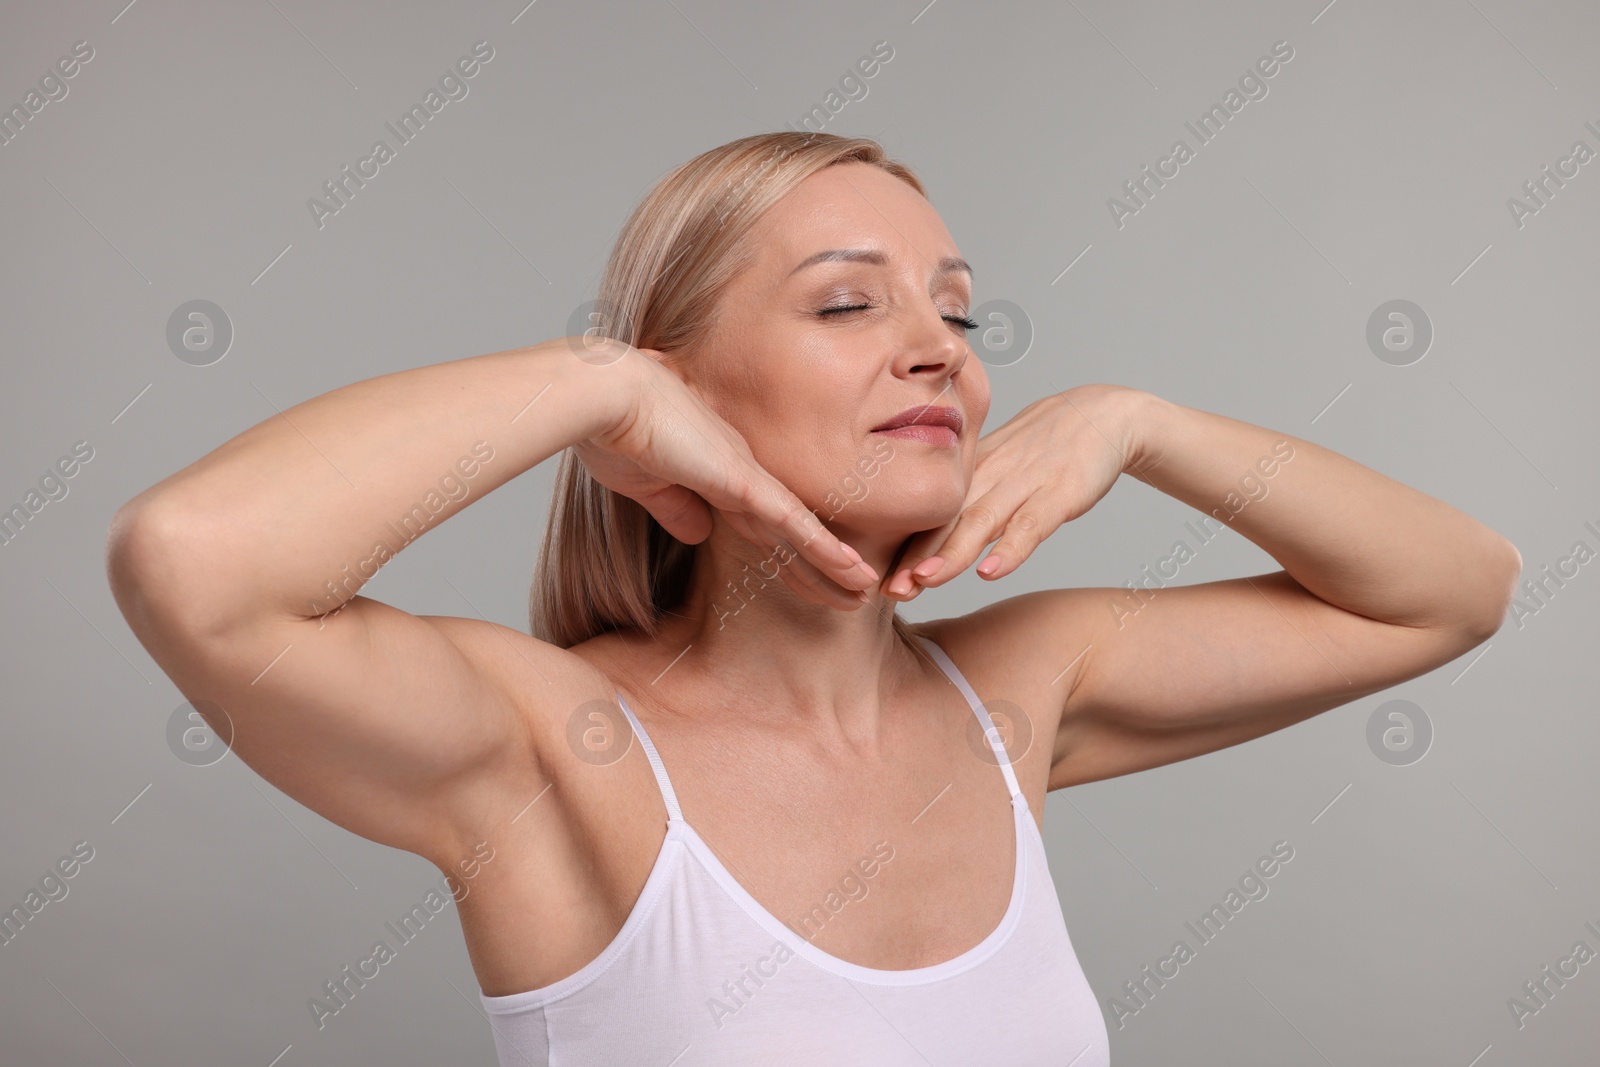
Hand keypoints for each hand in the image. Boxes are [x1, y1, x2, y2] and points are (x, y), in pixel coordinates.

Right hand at [573, 341, 879, 610]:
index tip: (810, 579)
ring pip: (802, 532)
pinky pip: (792, 522)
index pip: (762, 526)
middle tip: (856, 594)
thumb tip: (698, 534)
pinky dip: (824, 548)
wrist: (603, 396)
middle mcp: (740, 473)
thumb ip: (674, 508)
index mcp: (716, 473)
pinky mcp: (741, 481)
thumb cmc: (612, 430)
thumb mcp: (645, 483)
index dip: (789, 556)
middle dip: (822, 567)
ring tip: (866, 591)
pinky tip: (851, 569)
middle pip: (790, 533)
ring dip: (836, 564)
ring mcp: (745, 476)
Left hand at [881, 384, 1145, 599]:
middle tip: (888, 590)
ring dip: (951, 553)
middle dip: (915, 558)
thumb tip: (928, 545)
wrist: (1102, 414)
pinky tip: (991, 572)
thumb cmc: (1044, 449)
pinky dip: (1012, 548)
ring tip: (923, 581)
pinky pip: (1033, 523)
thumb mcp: (998, 470)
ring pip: (981, 521)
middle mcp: (989, 477)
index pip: (929, 515)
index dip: (902, 549)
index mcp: (971, 475)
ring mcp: (1024, 484)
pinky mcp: (1061, 493)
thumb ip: (967, 502)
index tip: (874, 580)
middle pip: (945, 521)